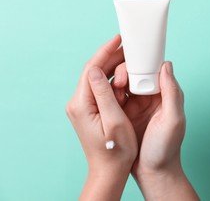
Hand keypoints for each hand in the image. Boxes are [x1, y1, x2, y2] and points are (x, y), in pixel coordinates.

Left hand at [66, 35, 137, 200]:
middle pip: (94, 71)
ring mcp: (83, 106)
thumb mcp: (114, 121)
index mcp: (82, 104)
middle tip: (128, 45)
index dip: (105, 51)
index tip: (118, 38)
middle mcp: (79, 103)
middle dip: (111, 56)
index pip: (92, 69)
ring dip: (113, 67)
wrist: (109, 170)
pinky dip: (114, 80)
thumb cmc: (116, 150)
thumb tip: (96, 69)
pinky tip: (126, 76)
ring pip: (99, 79)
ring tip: (130, 57)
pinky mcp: (90, 110)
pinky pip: (102, 89)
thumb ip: (104, 94)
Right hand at [112, 61, 198, 199]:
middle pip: (136, 73)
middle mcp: (151, 96)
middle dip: (126, 71)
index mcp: (165, 95)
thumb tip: (166, 65)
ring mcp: (136, 104)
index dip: (142, 63)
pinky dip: (109, 92)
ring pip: (124, 82)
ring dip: (116, 80)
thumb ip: (172, 93)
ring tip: (114, 88)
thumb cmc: (166, 148)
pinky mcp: (123, 112)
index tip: (131, 63)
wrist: (152, 172)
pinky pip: (114, 96)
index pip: (154, 70)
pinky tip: (105, 95)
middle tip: (120, 81)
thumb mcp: (173, 120)